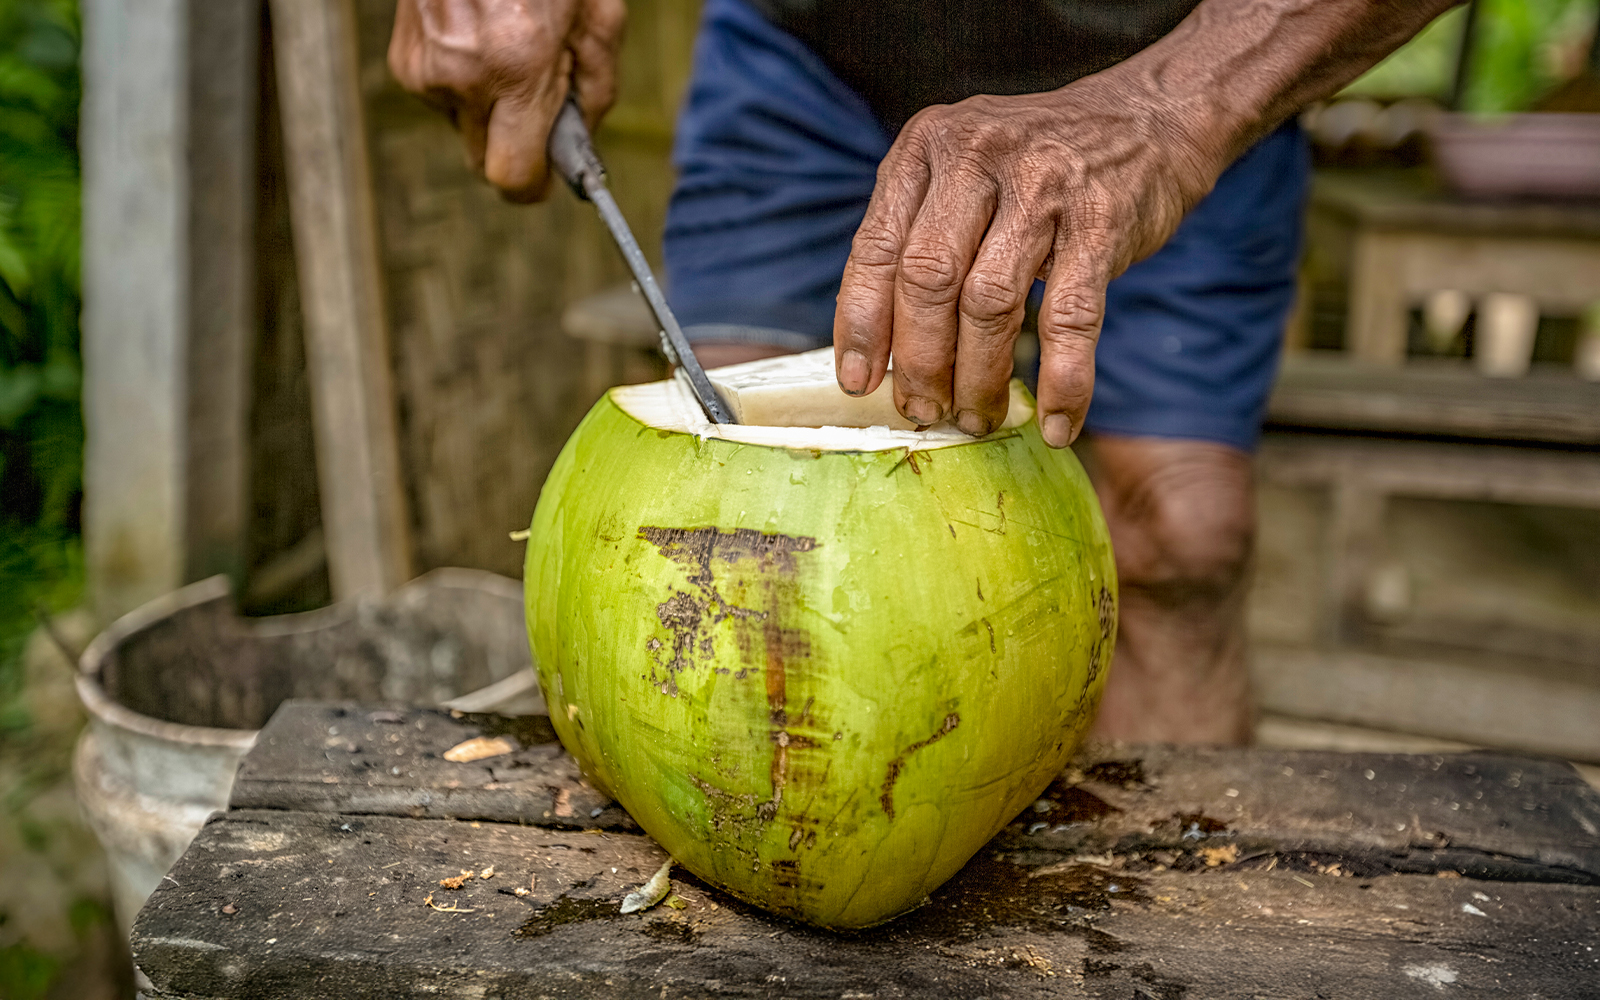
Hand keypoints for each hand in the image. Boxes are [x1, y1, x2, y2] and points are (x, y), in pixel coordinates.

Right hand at [388, 0, 624, 201]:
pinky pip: (442, 97)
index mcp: (516, 67)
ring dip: (490, 108)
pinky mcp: (404, 58)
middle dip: (515, 143)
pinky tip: (481, 38)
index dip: (534, 186)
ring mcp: (425, 68)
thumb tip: (579, 147)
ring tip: (511, 49)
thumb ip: (594, 93)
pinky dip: (465, 81)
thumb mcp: (598, 20)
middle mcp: (462, 75)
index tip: (548, 180)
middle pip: (485, 161)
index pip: (511, 176)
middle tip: (540, 99)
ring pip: (464, 127)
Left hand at [832, 72, 1219, 446]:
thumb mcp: (962, 171)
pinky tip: (1059, 422)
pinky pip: (1072, 317)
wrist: (1148, 117)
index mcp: (926, 147)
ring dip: (980, 376)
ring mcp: (1042, 186)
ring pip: (990, 302)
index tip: (859, 383)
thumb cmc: (1037, 165)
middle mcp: (977, 157)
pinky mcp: (1101, 221)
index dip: (862, 324)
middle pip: (928, 279)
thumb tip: (881, 347)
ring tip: (979, 418)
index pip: (877, 248)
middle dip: (921, 360)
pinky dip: (1065, 380)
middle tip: (925, 409)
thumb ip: (919, 234)